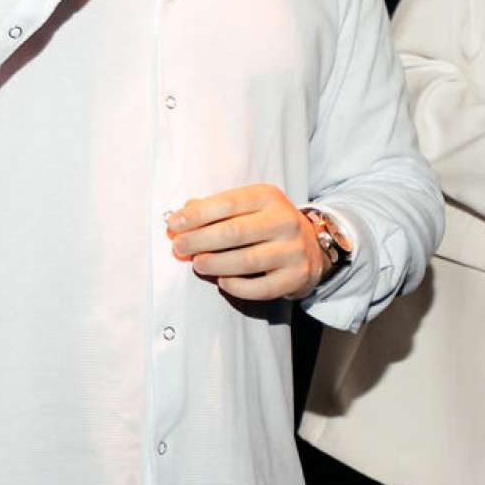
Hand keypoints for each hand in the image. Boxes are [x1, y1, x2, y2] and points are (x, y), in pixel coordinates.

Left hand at [166, 183, 327, 300]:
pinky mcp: (297, 276)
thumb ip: (214, 210)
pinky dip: (237, 286)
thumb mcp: (247, 208)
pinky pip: (261, 287)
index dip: (196, 215)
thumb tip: (179, 219)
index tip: (173, 225)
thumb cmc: (267, 225)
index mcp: (269, 197)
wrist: (311, 247)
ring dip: (215, 263)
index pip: (227, 203)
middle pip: (234, 232)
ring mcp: (293, 249)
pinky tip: (222, 281)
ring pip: (246, 260)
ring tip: (197, 264)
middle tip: (179, 248)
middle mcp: (285, 220)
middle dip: (199, 240)